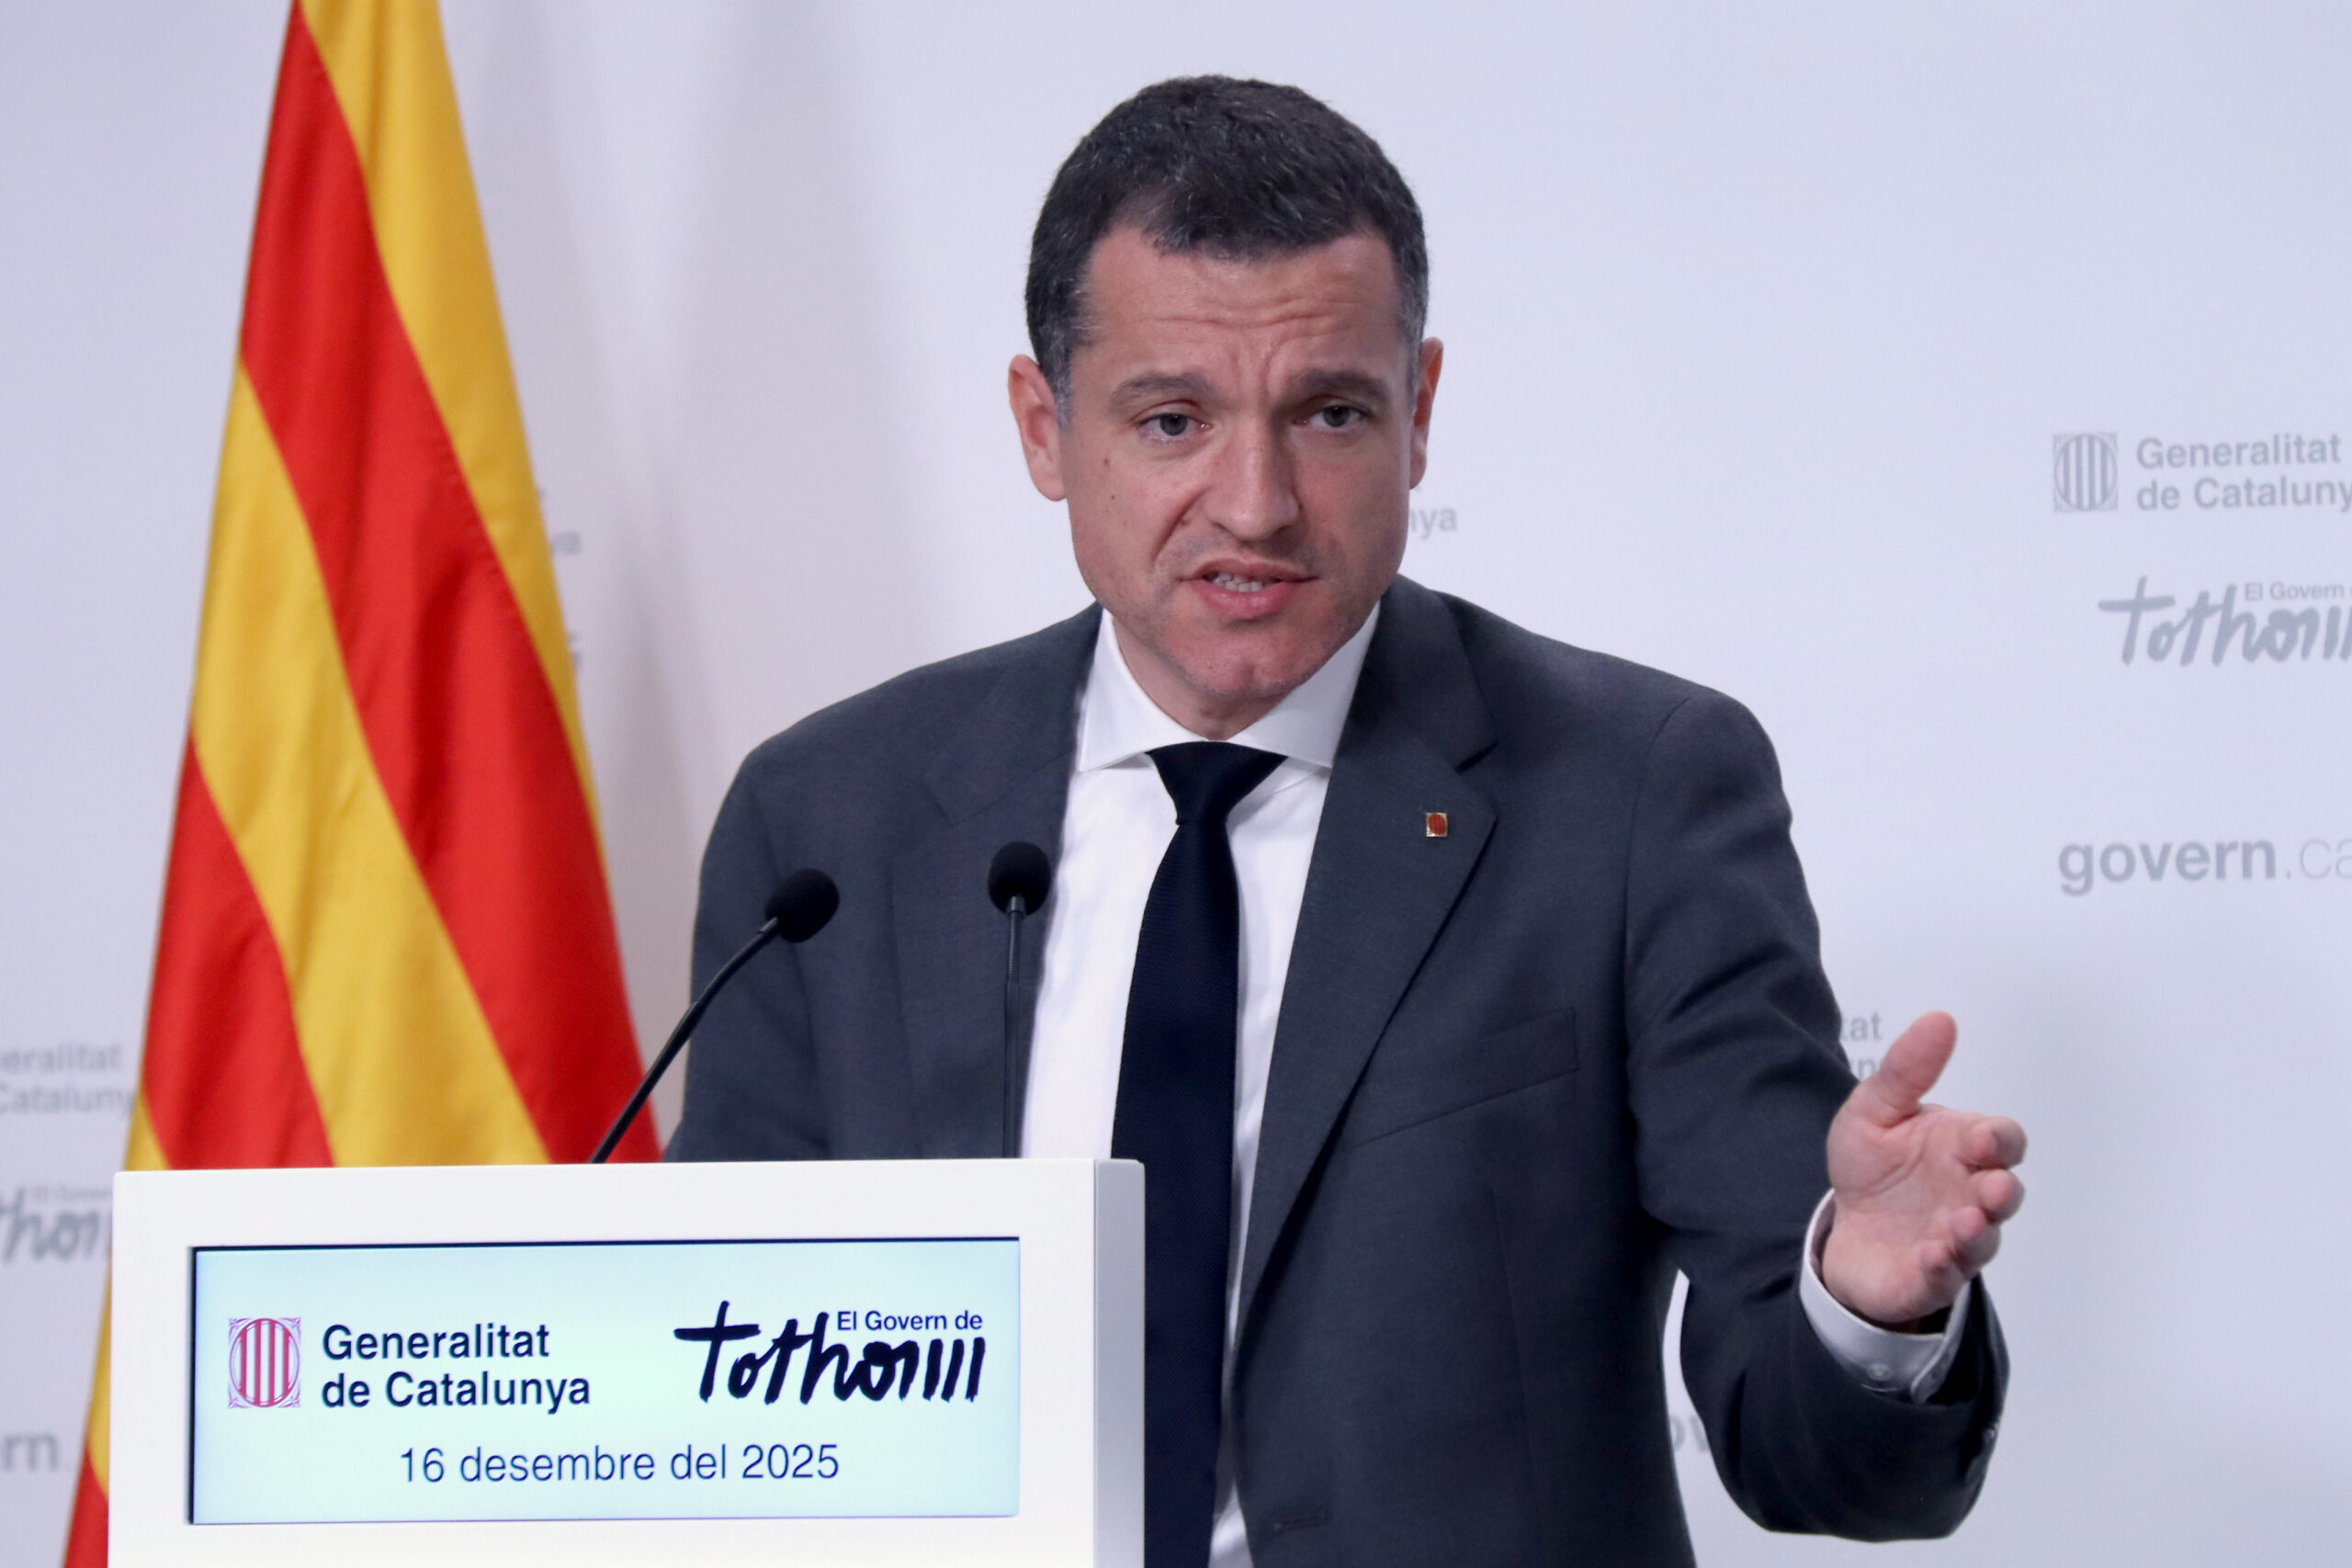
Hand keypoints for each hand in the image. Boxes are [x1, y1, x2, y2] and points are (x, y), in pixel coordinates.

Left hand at [1820, 1011, 2025, 1328]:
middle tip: (1990, 1187)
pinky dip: (1941, 1269)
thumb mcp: (1875, 1110)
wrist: (1845, 1227)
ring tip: (1963, 1223)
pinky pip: (1944, 1277)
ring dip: (1977, 1233)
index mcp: (1963, 1149)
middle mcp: (1970, 1195)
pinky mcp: (1930, 1277)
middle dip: (2001, 1191)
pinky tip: (1930, 1256)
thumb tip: (1940, 1019)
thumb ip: (1907, 1070)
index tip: (1982, 1138)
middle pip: (2005, 1194)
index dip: (1999, 1139)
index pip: (2001, 1140)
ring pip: (1982, 1241)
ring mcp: (1955, 1239)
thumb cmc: (1874, 1167)